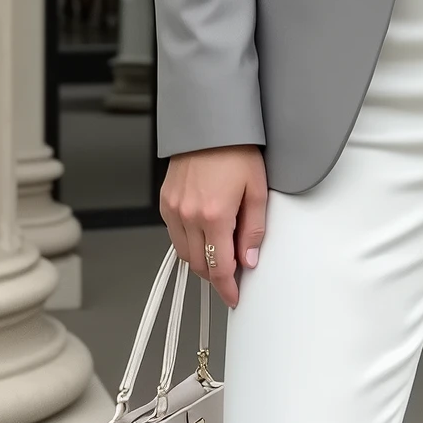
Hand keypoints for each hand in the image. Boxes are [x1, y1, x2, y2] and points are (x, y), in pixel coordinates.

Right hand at [159, 145, 267, 309]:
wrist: (210, 125)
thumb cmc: (236, 151)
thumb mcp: (256, 191)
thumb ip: (253, 230)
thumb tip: (249, 259)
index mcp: (214, 215)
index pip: (219, 267)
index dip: (227, 288)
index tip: (234, 297)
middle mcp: (188, 215)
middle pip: (198, 265)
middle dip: (216, 276)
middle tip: (233, 274)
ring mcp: (173, 208)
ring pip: (184, 253)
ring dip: (201, 260)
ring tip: (220, 253)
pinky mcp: (165, 201)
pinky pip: (174, 234)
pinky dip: (188, 242)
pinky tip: (203, 234)